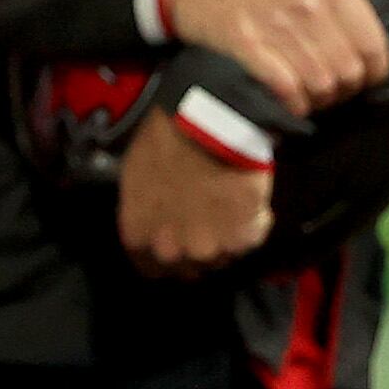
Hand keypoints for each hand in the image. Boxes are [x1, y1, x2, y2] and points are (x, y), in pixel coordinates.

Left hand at [117, 108, 276, 277]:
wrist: (206, 121)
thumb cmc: (164, 139)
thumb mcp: (135, 175)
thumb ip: (144, 211)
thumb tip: (155, 220)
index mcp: (139, 237)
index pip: (150, 267)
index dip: (166, 256)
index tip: (178, 241)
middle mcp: (172, 252)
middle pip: (190, 267)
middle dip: (198, 247)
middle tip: (208, 220)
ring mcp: (210, 249)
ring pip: (223, 256)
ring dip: (226, 236)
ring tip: (228, 204)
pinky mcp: (244, 238)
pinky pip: (252, 237)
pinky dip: (253, 220)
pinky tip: (246, 196)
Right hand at [158, 0, 388, 114]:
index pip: (373, 47)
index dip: (375, 70)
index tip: (364, 72)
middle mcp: (309, 7)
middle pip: (348, 73)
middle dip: (346, 86)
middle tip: (336, 84)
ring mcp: (276, 28)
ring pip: (321, 86)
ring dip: (322, 97)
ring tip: (316, 93)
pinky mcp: (246, 46)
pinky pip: (285, 90)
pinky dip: (294, 103)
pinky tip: (293, 99)